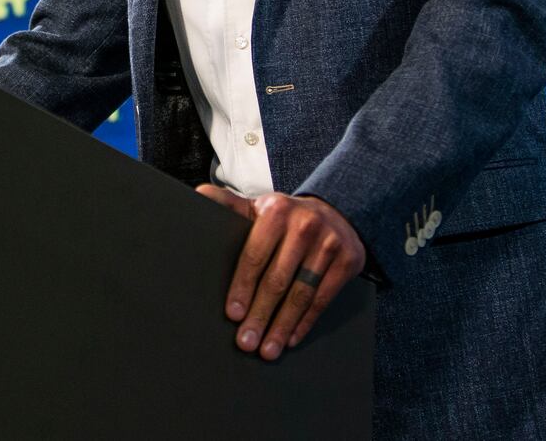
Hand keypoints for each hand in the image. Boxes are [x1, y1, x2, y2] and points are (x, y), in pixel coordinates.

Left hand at [195, 185, 366, 360]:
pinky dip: (305, 322)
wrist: (336, 212)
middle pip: (277, 280)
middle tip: (246, 342)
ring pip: (301, 294)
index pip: (255, 255)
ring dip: (282, 326)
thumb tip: (197, 195)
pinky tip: (291, 339)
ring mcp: (329, 243)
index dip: (242, 287)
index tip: (232, 314)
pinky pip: (323, 299)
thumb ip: (228, 203)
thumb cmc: (284, 218)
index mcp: (276, 211)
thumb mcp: (258, 207)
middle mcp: (305, 225)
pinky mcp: (348, 260)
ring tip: (267, 350)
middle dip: (259, 315)